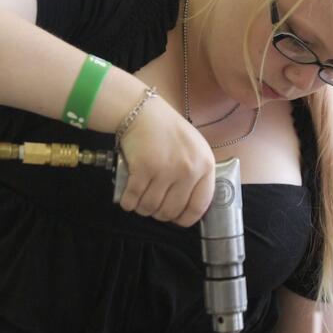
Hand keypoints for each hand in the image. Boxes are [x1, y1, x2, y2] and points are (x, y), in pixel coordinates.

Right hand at [114, 92, 214, 226]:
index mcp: (205, 166)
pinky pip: (133, 199)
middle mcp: (188, 170)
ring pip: (151, 207)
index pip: (199, 206)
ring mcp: (166, 170)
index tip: (176, 220)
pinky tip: (127, 199)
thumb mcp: (195, 149)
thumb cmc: (169, 131)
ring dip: (142, 209)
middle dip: (159, 214)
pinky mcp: (143, 169)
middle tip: (152, 206)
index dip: (185, 218)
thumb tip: (189, 208)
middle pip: (172, 210)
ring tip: (139, 200)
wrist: (143, 112)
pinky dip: (128, 203)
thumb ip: (197, 175)